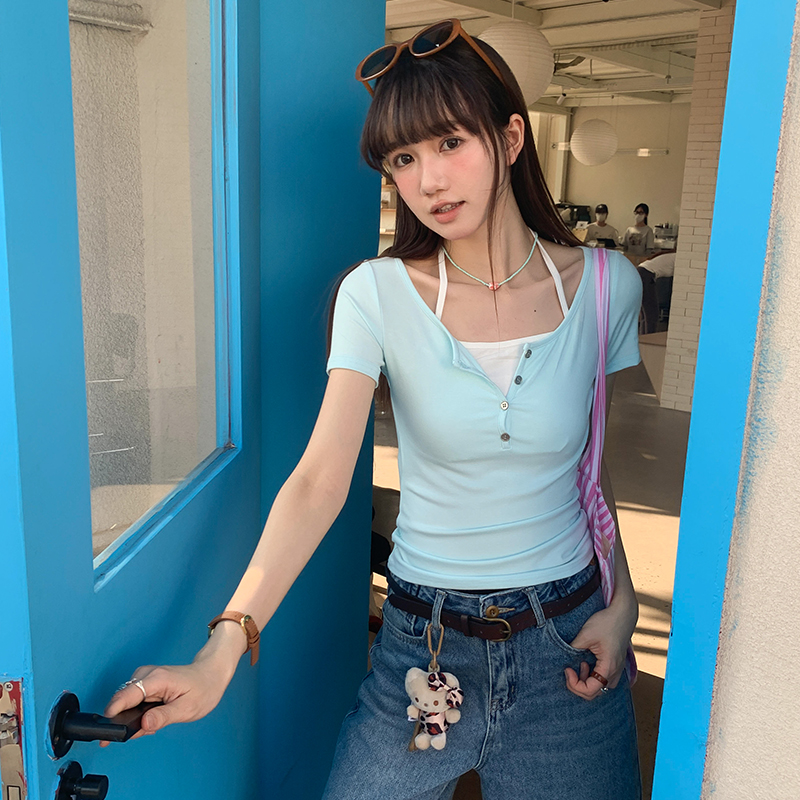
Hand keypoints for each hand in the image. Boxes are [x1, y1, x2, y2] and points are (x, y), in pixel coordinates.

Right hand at [101, 621, 245, 744]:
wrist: (211, 673)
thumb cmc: (203, 688)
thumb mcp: (187, 708)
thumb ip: (163, 717)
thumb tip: (143, 725)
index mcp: (156, 679)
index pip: (125, 696)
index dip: (113, 714)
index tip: (107, 732)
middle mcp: (147, 674)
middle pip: (122, 701)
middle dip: (127, 720)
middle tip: (149, 729)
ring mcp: (145, 677)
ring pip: (127, 702)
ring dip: (135, 717)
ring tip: (156, 722)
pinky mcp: (145, 682)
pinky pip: (133, 700)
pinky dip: (139, 712)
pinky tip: (154, 716)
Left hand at [564, 599, 636, 701]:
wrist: (623, 614)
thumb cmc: (606, 622)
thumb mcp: (585, 634)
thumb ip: (573, 649)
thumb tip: (563, 658)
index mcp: (608, 667)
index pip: (590, 690)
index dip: (574, 684)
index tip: (567, 669)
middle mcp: (615, 672)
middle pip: (594, 693)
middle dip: (578, 684)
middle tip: (570, 669)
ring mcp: (617, 670)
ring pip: (599, 687)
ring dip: (586, 681)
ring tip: (579, 663)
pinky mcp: (616, 665)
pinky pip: (603, 679)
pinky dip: (592, 676)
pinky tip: (586, 662)